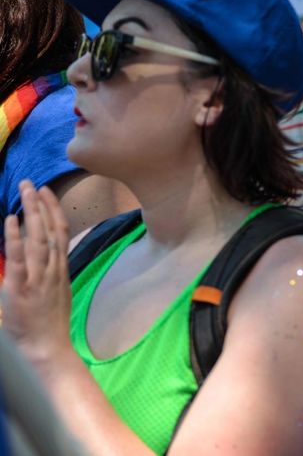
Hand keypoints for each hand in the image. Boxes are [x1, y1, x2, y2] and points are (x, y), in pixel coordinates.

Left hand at [1, 181, 73, 366]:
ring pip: (39, 237)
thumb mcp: (53, 297)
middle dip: (42, 204)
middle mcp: (53, 270)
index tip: (47, 193)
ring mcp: (39, 278)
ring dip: (32, 211)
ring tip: (25, 190)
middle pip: (51, 229)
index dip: (54, 211)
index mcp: (61, 271)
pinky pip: (20, 258)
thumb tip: (38, 263)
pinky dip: (16, 237)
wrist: (46, 350)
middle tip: (32, 183)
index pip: (60, 233)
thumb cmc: (46, 328)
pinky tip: (11, 220)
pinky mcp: (23, 288)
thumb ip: (45, 278)